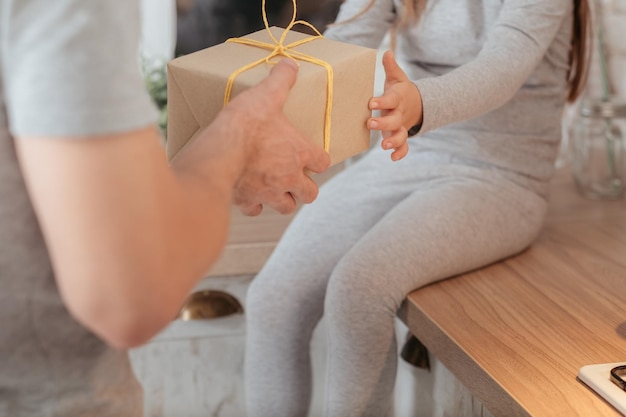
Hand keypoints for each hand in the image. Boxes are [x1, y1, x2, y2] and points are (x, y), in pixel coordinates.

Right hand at [225, 59, 330, 214]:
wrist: (220, 151)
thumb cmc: (246, 123)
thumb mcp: (266, 95)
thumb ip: (280, 80)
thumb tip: (290, 64)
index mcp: (299, 153)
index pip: (323, 162)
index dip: (319, 159)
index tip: (313, 156)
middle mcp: (289, 177)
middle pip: (310, 194)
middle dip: (306, 188)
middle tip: (297, 179)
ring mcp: (270, 192)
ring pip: (286, 207)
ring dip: (285, 200)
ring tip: (277, 190)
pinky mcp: (248, 200)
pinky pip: (256, 210)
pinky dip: (255, 205)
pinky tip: (249, 196)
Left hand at [368, 51, 422, 160]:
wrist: (416, 104)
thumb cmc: (399, 91)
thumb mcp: (397, 78)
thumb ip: (391, 68)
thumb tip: (387, 52)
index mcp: (397, 99)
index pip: (390, 100)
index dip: (381, 101)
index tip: (371, 103)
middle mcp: (399, 114)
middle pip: (394, 120)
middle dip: (383, 123)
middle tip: (371, 123)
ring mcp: (401, 126)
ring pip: (400, 135)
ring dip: (393, 141)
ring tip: (383, 145)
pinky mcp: (401, 135)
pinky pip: (404, 146)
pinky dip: (400, 153)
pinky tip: (393, 158)